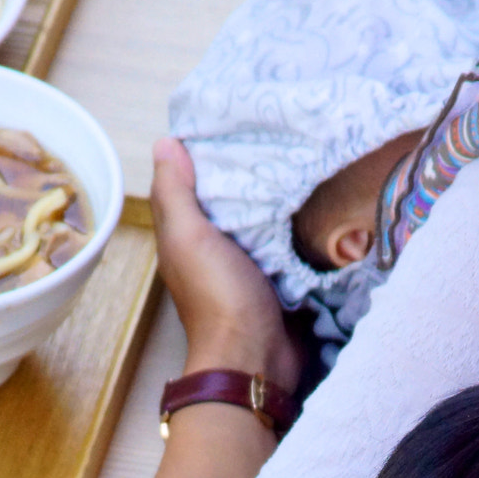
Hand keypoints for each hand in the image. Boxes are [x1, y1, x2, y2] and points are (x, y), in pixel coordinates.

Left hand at [152, 138, 302, 393]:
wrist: (257, 358)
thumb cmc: (218, 298)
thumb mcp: (189, 238)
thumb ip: (176, 194)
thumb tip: (165, 142)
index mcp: (186, 236)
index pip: (191, 184)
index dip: (204, 153)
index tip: (231, 118)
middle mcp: (214, 247)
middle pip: (228, 198)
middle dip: (247, 169)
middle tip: (276, 129)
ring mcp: (249, 263)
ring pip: (260, 217)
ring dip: (275, 194)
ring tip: (300, 152)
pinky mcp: (281, 275)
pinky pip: (287, 240)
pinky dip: (296, 221)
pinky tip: (313, 197)